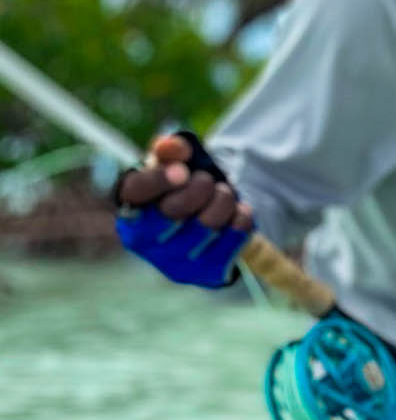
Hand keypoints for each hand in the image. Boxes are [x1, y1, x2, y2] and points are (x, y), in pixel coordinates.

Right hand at [113, 131, 254, 288]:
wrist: (207, 221)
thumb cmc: (183, 189)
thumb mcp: (174, 164)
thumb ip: (171, 150)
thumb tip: (172, 147)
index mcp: (130, 207)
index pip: (136, 192)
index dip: (158, 180)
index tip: (183, 170)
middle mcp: (143, 238)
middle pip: (174, 210)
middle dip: (200, 188)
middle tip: (208, 180)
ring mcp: (172, 260)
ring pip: (205, 227)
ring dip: (223, 202)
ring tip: (224, 193)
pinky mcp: (201, 272)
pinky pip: (229, 244)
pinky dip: (240, 221)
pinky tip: (241, 211)